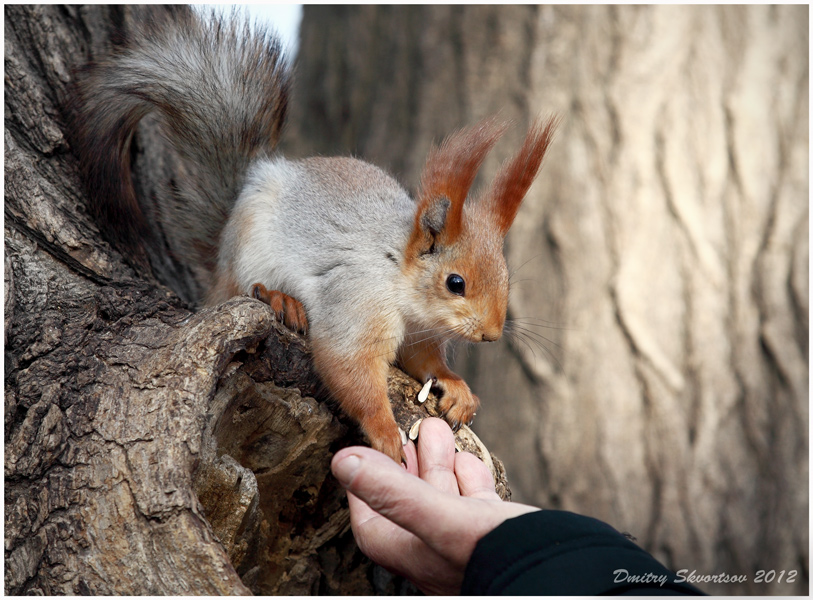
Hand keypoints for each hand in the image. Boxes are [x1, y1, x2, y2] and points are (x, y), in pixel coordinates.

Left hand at [331, 418, 538, 594]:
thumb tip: (342, 462)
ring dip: (439, 462)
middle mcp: (435, 552)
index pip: (373, 520)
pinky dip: (467, 477)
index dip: (366, 485)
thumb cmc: (496, 556)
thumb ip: (390, 491)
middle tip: (406, 428)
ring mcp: (466, 543)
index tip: (364, 453)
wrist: (561, 576)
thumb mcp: (437, 517)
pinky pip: (474, 503)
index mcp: (413, 554)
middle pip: (410, 501)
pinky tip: (466, 458)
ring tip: (436, 429)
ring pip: (444, 496)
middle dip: (408, 462)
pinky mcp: (496, 534)